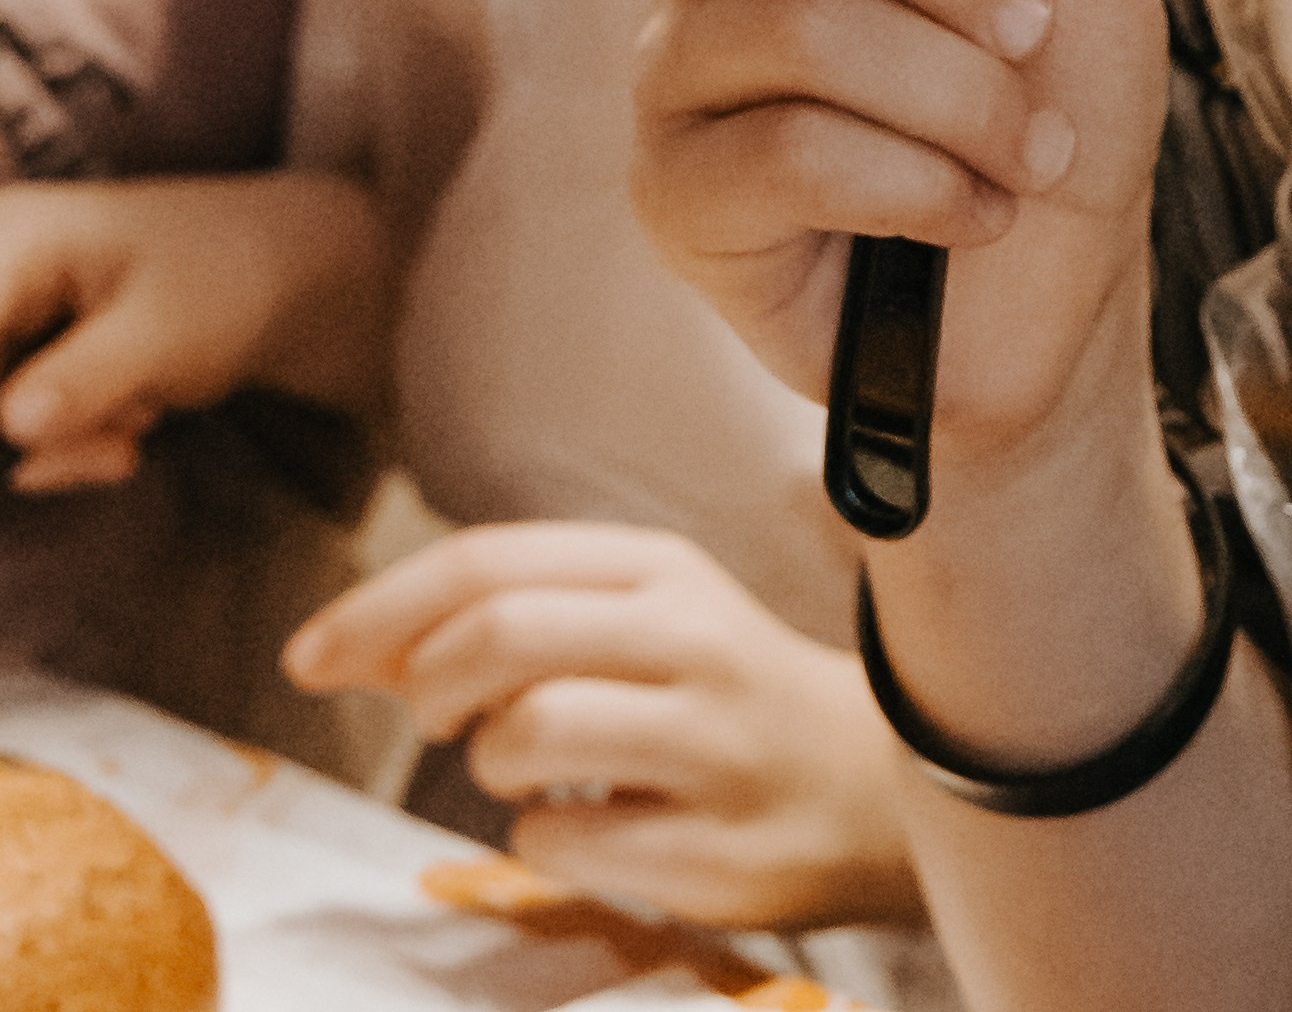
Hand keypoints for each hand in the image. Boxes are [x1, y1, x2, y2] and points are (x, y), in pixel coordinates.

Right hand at [0, 171, 389, 491]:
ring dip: (61, 442)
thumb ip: (84, 379)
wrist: (284, 274)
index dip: (5, 412)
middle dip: (40, 436)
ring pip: (0, 418)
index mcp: (11, 240)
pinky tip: (128, 416)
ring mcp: (5, 311)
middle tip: (120, 446)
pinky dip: (66, 440)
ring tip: (138, 413)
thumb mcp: (163, 331)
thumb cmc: (229, 280)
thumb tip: (12, 426)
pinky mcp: (22, 349)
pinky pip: (16, 421)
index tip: (38, 436)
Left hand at [284, 520, 921, 932]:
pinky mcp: (711, 849)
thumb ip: (519, 612)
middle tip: (430, 718)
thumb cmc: (717, 694)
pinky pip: (562, 841)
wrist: (866, 785)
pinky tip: (590, 823)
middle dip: (426, 680)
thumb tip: (360, 645)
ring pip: (528, 730)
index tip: (309, 657)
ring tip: (528, 765)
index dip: (381, 606)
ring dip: (490, 761)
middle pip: (501, 633)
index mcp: (660, 568)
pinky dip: (541, 838)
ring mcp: (707, 744)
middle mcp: (690, 638)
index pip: (492, 559)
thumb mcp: (640, 616)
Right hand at [631, 0, 1167, 474]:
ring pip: (801, 23)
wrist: (1052, 303)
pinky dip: (915, 184)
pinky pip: (787, 152)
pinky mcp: (672, 192)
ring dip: (957, 94)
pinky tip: (966, 212)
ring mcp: (679, 68)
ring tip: (1025, 151)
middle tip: (1031, 36)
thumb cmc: (1060, 111)